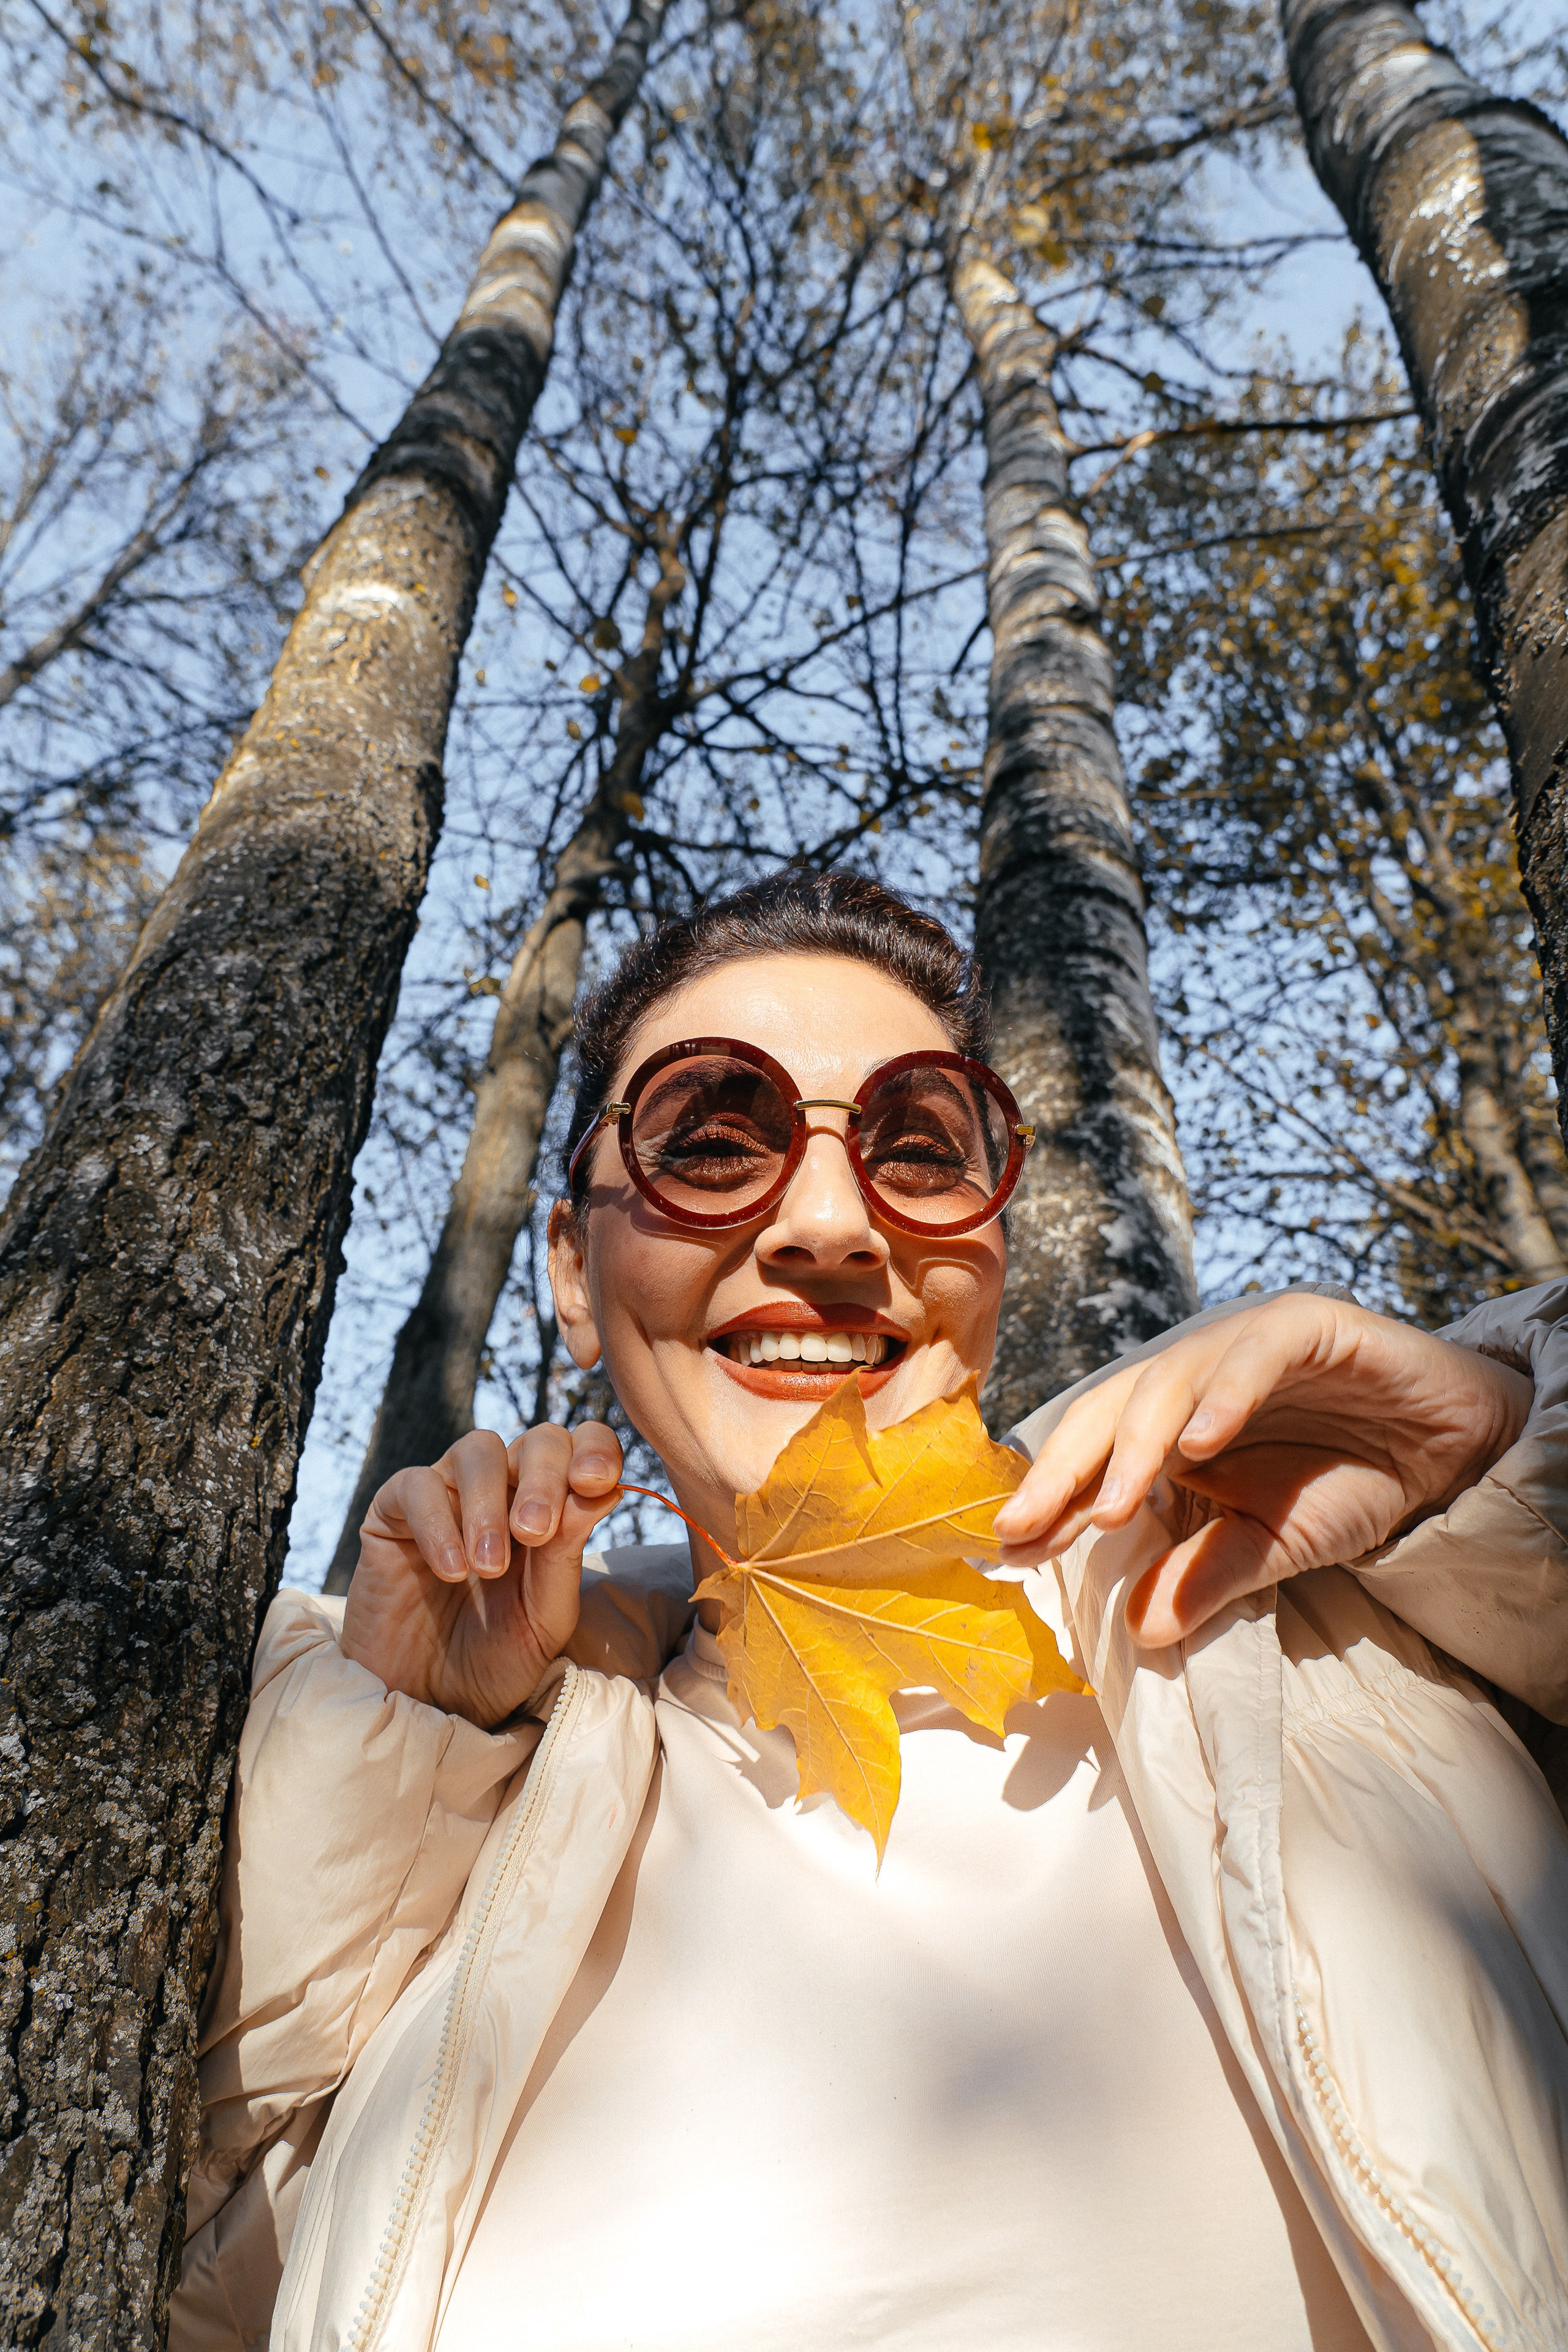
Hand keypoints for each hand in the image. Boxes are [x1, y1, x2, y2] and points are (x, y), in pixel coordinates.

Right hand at [339, 1422, 623, 1727]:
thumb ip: (567, 1554)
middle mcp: (505, 1490)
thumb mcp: (544, 1615)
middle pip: (538, 1440)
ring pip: (479, 1450)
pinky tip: (450, 1569)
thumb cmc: (495, 1659)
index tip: (596, 1482)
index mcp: (553, 1508)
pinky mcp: (394, 1513)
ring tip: (488, 1565)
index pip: (581, 1448)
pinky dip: (437, 1522)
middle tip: (535, 1533)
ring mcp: (449, 1495)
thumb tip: (604, 1489)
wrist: (428, 1703)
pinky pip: (416, 1484)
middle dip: (544, 1478)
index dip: (595, 1449)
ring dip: (490, 1503)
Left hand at [991, 1295, 1531, 1647]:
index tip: (1009, 1547)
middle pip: (1109, 1410)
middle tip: (1028, 1525)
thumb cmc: (1352, 1483)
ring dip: (1138, 1444)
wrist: (1450, 1446)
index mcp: (1172, 1422)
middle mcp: (1195, 1374)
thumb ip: (1208, 1577)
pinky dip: (1226, 1394)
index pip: (1094, 1455)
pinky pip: (1254, 1352)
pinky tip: (1201, 1442)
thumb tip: (1142, 1632)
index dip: (1051, 1497)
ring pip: (1169, 1378)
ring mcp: (1243, 1343)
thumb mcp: (1272, 1548)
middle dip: (1065, 1470)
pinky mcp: (1304, 1324)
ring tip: (1116, 1506)